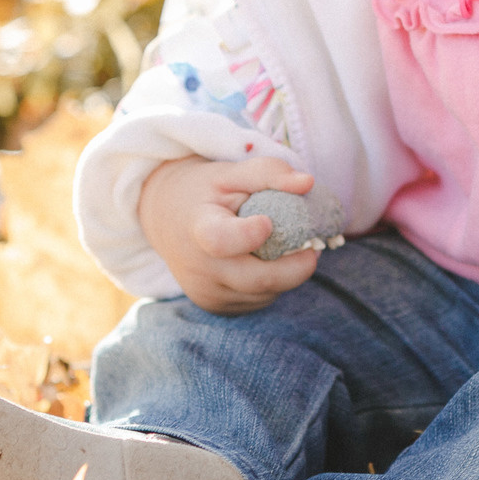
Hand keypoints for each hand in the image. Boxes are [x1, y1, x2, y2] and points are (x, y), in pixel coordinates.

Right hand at [137, 156, 320, 314]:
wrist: (165, 219)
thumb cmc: (204, 192)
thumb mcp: (230, 173)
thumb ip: (269, 173)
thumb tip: (309, 183)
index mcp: (198, 229)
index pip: (221, 240)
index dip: (248, 236)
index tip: (267, 223)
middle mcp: (199, 269)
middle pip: (259, 280)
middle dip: (297, 266)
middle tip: (313, 246)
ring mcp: (207, 293)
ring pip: (265, 293)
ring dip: (284, 275)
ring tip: (282, 249)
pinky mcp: (215, 306)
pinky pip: (257, 301)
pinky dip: (269, 285)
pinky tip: (262, 263)